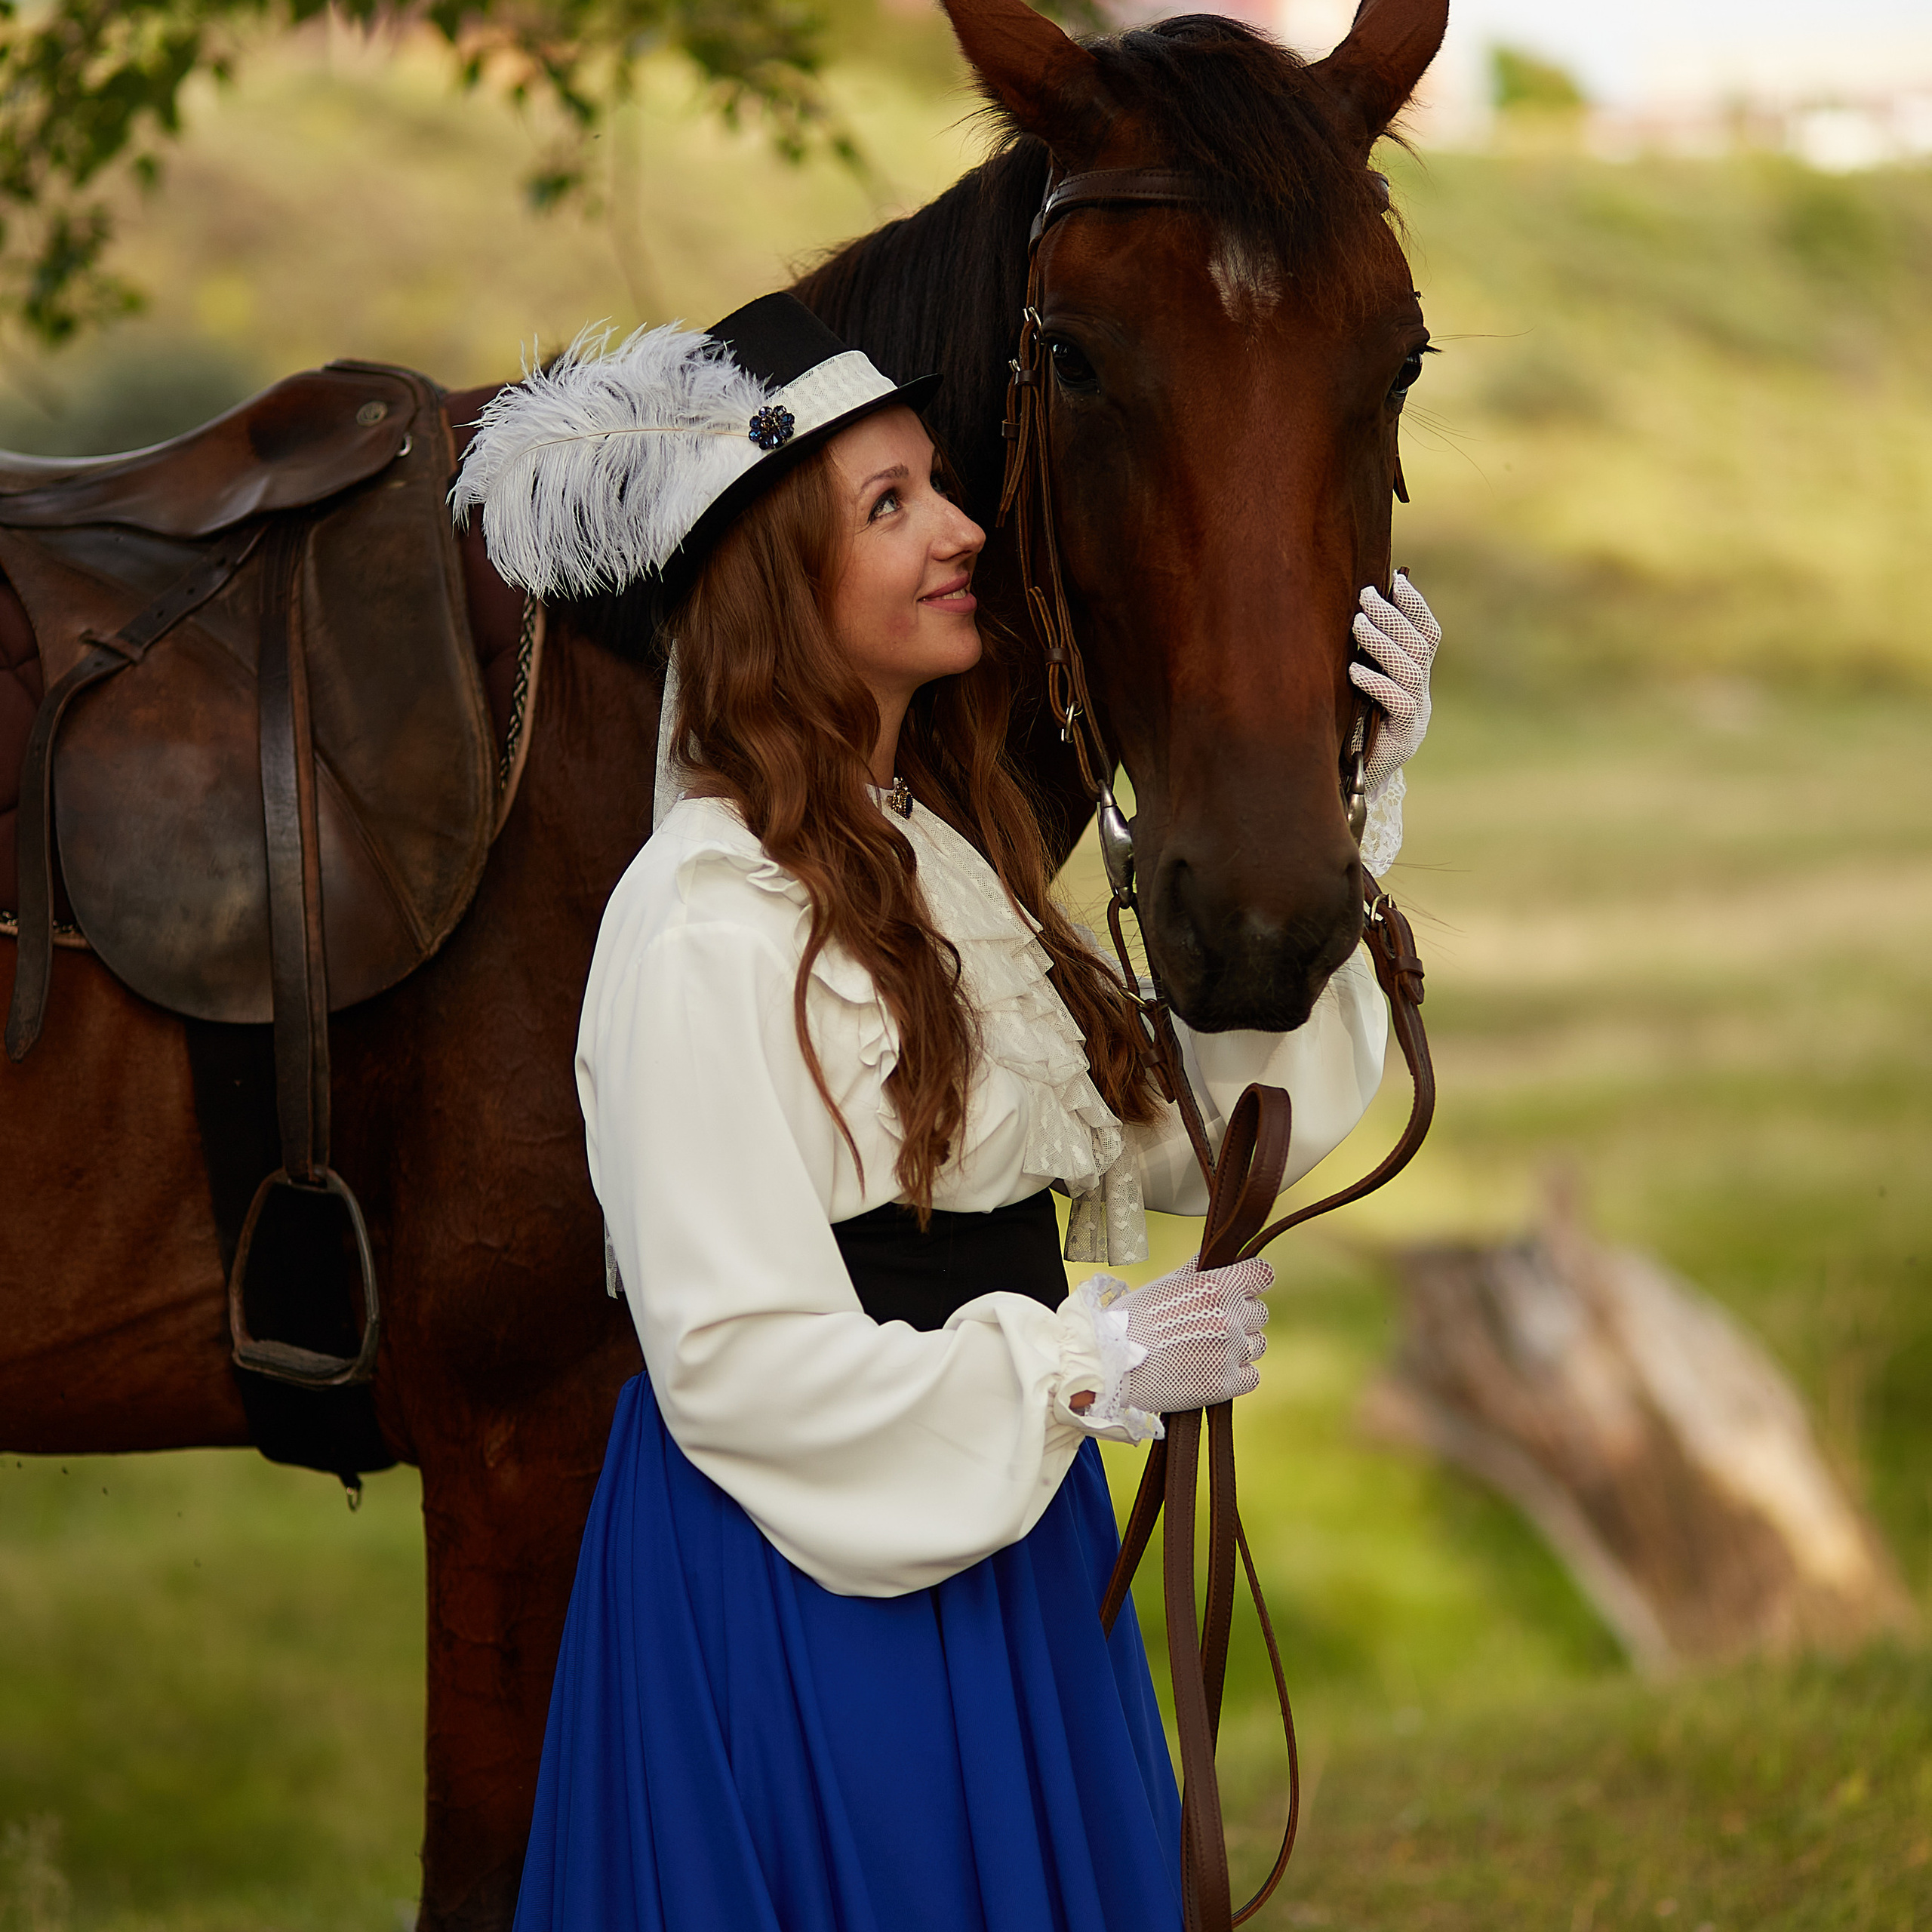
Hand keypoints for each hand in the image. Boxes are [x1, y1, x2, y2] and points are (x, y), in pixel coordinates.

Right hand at [1113, 1256, 1271, 1414]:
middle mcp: (1229, 1318)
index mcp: (1215, 1287)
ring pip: (1258, 1344)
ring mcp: (1230, 1352)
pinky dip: (1237, 1374)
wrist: (1113, 1365)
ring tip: (1207, 1349)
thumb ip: (1197, 1270)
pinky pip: (1253, 1375)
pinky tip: (1212, 1369)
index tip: (1243, 1288)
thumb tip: (1214, 1253)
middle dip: (1240, 1316)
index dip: (1253, 1281)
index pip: (1263, 1275)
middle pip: (1259, 1313)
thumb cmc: (1132, 1321)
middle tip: (1209, 1325)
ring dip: (1239, 1345)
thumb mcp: (1164, 1285)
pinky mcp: (1226, 1384)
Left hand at [1349, 572, 1440, 797]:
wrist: (1355, 784)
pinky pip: (1398, 703)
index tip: (1398, 580)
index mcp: (1416, 679)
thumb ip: (1365, 659)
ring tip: (1357, 624)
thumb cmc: (1351, 729)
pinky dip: (1376, 683)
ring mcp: (1416, 717)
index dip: (1417, 606)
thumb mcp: (1359, 689)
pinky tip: (1354, 671)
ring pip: (1410, 670)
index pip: (1428, 635)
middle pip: (1418, 646)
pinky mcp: (1403, 739)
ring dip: (1383, 642)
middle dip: (1393, 616)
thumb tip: (1353, 611)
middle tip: (1365, 596)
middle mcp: (1422, 695)